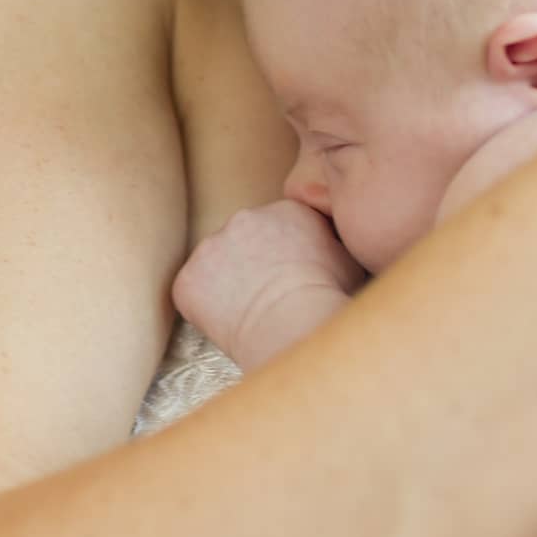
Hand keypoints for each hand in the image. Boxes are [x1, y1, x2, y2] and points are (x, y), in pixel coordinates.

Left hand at [172, 200, 365, 371]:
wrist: (293, 324)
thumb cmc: (328, 299)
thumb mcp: (349, 258)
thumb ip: (332, 241)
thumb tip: (332, 243)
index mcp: (285, 210)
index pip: (280, 227)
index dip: (285, 257)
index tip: (293, 279)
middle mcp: (243, 218)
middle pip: (245, 240)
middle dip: (253, 265)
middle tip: (270, 298)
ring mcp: (210, 247)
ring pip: (217, 266)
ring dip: (228, 285)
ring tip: (252, 314)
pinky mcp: (188, 279)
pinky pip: (194, 294)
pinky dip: (206, 310)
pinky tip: (230, 325)